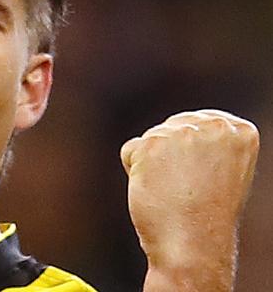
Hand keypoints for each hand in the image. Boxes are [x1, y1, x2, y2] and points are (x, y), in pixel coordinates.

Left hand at [120, 109, 258, 291]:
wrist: (194, 247)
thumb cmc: (206, 215)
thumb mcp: (222, 169)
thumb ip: (206, 141)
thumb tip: (180, 127)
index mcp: (241, 131)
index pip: (196, 124)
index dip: (191, 154)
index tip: (203, 179)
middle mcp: (215, 127)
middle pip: (171, 127)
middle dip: (170, 156)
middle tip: (187, 189)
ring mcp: (183, 134)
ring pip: (150, 139)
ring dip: (152, 164)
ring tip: (173, 192)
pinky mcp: (152, 145)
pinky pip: (130, 151)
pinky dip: (135, 171)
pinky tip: (156, 191)